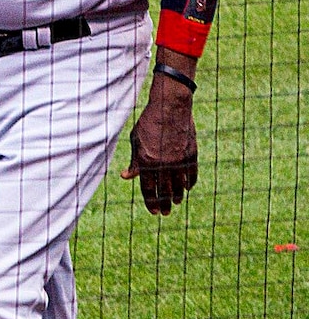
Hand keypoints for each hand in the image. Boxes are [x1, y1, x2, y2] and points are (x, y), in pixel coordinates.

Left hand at [121, 77, 197, 214]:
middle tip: (165, 213)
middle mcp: (163, 163)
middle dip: (164, 204)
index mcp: (146, 161)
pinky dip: (189, 183)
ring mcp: (179, 159)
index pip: (148, 189)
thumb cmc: (149, 122)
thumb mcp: (136, 141)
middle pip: (164, 191)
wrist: (170, 106)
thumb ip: (134, 161)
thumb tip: (126, 176)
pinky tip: (186, 188)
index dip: (150, 202)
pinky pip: (191, 175)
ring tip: (175, 202)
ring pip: (179, 186)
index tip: (153, 211)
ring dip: (177, 196)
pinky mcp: (191, 154)